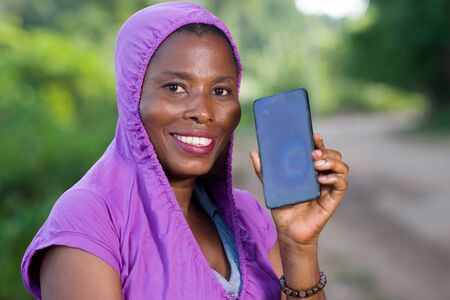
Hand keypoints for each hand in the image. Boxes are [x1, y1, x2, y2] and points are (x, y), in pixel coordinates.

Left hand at [250, 133, 348, 248]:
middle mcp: (322, 175)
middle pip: (334, 156)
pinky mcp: (333, 199)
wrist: (287, 229)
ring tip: (317, 164)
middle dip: (326, 151)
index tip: (313, 136)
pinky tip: (321, 179)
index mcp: (310, 169)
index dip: (319, 142)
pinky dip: (334, 178)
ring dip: (332, 162)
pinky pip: (341, 184)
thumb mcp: (271, 184)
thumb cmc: (283, 205)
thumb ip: (264, 169)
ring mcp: (329, 187)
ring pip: (342, 167)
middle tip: (313, 154)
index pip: (319, 150)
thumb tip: (254, 152)